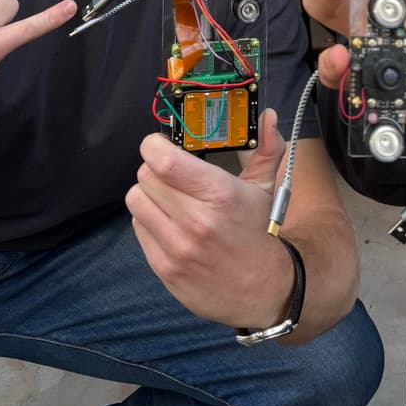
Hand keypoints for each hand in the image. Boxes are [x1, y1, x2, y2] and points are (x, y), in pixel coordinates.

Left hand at [127, 109, 294, 328]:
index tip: (162, 144)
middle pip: (145, 176)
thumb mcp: (265, 188)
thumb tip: (270, 116)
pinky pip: (138, 229)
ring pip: (135, 200)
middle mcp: (195, 221)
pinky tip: (169, 222)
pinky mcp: (164, 269)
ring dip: (148, 194)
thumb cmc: (261, 231)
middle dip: (155, 168)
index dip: (154, 145)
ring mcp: (177, 248)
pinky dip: (149, 220)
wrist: (264, 290)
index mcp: (219, 194)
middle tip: (170, 173)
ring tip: (167, 197)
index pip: (163, 160)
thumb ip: (267, 148)